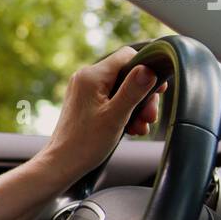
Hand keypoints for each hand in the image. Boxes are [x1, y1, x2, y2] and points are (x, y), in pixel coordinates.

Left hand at [38, 46, 168, 180]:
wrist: (62, 164)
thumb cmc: (84, 144)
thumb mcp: (115, 116)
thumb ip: (133, 91)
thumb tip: (148, 69)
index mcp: (91, 76)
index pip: (128, 56)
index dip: (147, 69)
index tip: (158, 90)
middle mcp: (85, 78)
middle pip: (126, 74)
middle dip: (143, 95)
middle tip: (149, 117)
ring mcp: (84, 90)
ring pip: (121, 89)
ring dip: (135, 107)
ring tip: (139, 128)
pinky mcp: (85, 102)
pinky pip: (111, 99)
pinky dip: (124, 112)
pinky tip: (130, 128)